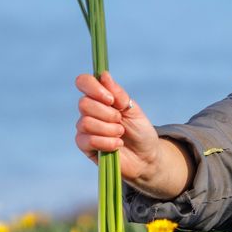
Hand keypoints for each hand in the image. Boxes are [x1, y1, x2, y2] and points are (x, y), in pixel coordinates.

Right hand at [74, 70, 161, 185]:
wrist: (146, 157)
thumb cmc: (140, 131)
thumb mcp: (133, 109)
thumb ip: (118, 94)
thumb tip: (103, 75)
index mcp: (100, 98)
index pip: (84, 82)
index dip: (94, 88)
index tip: (111, 100)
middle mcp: (89, 111)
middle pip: (84, 103)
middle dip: (107, 114)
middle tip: (120, 121)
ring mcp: (85, 129)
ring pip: (86, 123)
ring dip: (109, 129)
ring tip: (121, 134)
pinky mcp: (86, 146)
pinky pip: (88, 140)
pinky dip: (107, 142)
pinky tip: (117, 145)